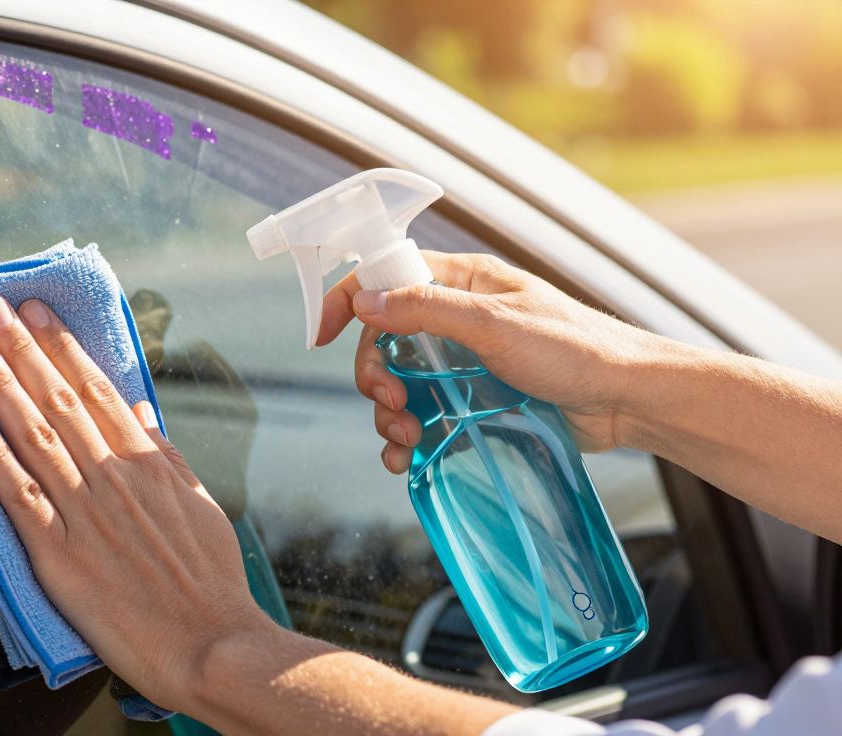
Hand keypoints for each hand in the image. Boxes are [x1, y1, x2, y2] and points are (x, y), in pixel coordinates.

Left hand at [0, 296, 269, 709]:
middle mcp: (114, 477)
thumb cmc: (211, 580)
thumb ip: (166, 456)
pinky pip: (18, 496)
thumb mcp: (201, 505)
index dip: (64, 349)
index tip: (39, 315)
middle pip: (60, 400)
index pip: (99, 391)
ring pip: (33, 435)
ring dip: (0, 384)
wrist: (210, 644)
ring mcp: (85, 514)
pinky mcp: (60, 556)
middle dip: (23, 349)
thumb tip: (142, 411)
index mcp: (148, 463)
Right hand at [318, 251, 660, 465]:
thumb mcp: (494, 324)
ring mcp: (463, 366)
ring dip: (388, 413)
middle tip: (389, 400)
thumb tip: (365, 303)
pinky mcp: (474, 406)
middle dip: (374, 374)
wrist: (627, 402)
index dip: (349, 300)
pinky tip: (406, 458)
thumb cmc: (575, 349)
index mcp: (461, 283)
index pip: (386, 278)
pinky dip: (407, 441)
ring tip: (407, 437)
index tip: (320, 333)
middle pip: (384, 342)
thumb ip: (426, 311)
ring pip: (400, 386)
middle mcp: (456, 320)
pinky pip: (424, 420)